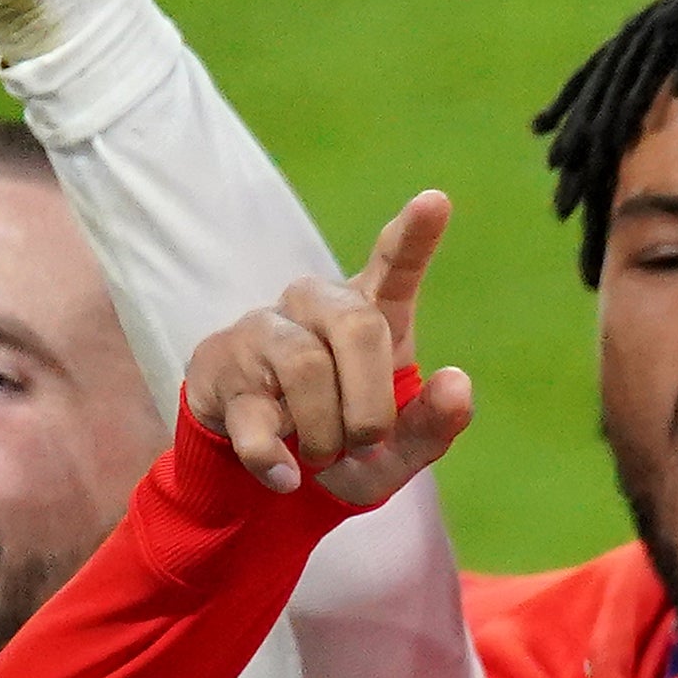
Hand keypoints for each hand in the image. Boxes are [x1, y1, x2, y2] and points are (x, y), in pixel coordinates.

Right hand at [181, 192, 474, 509]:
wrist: (269, 476)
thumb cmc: (344, 449)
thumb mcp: (397, 452)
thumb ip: (433, 425)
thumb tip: (459, 383)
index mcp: (369, 319)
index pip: (393, 268)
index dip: (414, 236)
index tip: (435, 200)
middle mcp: (314, 309)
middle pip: (357, 325)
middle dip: (371, 400)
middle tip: (366, 442)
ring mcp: (262, 332)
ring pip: (304, 365)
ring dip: (325, 431)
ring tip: (322, 455)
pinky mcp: (219, 367)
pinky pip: (252, 412)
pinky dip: (273, 456)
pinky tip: (284, 475)